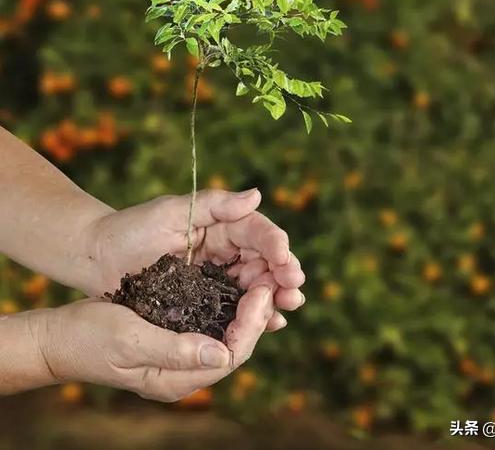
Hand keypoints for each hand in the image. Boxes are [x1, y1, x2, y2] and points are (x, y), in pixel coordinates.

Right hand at [37, 285, 273, 401]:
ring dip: (247, 310)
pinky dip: (229, 305)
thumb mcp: (130, 340)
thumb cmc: (89, 337)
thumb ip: (175, 351)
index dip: (252, 325)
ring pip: (228, 335)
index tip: (262, 291)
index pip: (230, 357)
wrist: (61, 336)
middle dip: (257, 315)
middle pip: (235, 346)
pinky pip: (213, 324)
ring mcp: (181, 356)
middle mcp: (184, 373)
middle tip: (269, 280)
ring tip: (262, 279)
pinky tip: (238, 284)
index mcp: (175, 380)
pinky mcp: (176, 337)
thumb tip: (222, 355)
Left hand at [86, 189, 304, 330]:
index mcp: (220, 225)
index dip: (275, 244)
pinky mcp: (207, 301)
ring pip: (256, 285)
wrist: (96, 259)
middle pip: (264, 260)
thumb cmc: (130, 228)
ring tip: (290, 304)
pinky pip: (237, 307)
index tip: (285, 258)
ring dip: (277, 295)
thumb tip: (257, 195)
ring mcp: (218, 277)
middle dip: (283, 273)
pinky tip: (272, 323)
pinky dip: (257, 315)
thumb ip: (215, 204)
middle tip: (294, 288)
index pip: (256, 231)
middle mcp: (225, 250)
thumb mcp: (170, 211)